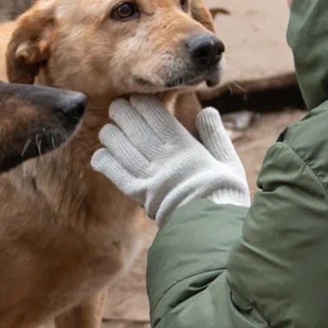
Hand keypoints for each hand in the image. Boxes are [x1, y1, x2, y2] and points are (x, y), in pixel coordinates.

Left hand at [91, 97, 249, 225]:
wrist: (213, 229)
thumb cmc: (225, 194)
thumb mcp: (228, 161)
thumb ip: (215, 135)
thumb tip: (206, 110)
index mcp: (185, 147)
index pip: (156, 116)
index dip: (142, 104)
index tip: (136, 98)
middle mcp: (163, 158)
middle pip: (134, 127)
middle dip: (122, 113)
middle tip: (117, 108)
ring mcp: (149, 177)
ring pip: (121, 148)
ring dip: (111, 135)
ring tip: (108, 130)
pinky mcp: (139, 196)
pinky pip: (116, 174)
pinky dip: (105, 162)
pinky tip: (100, 155)